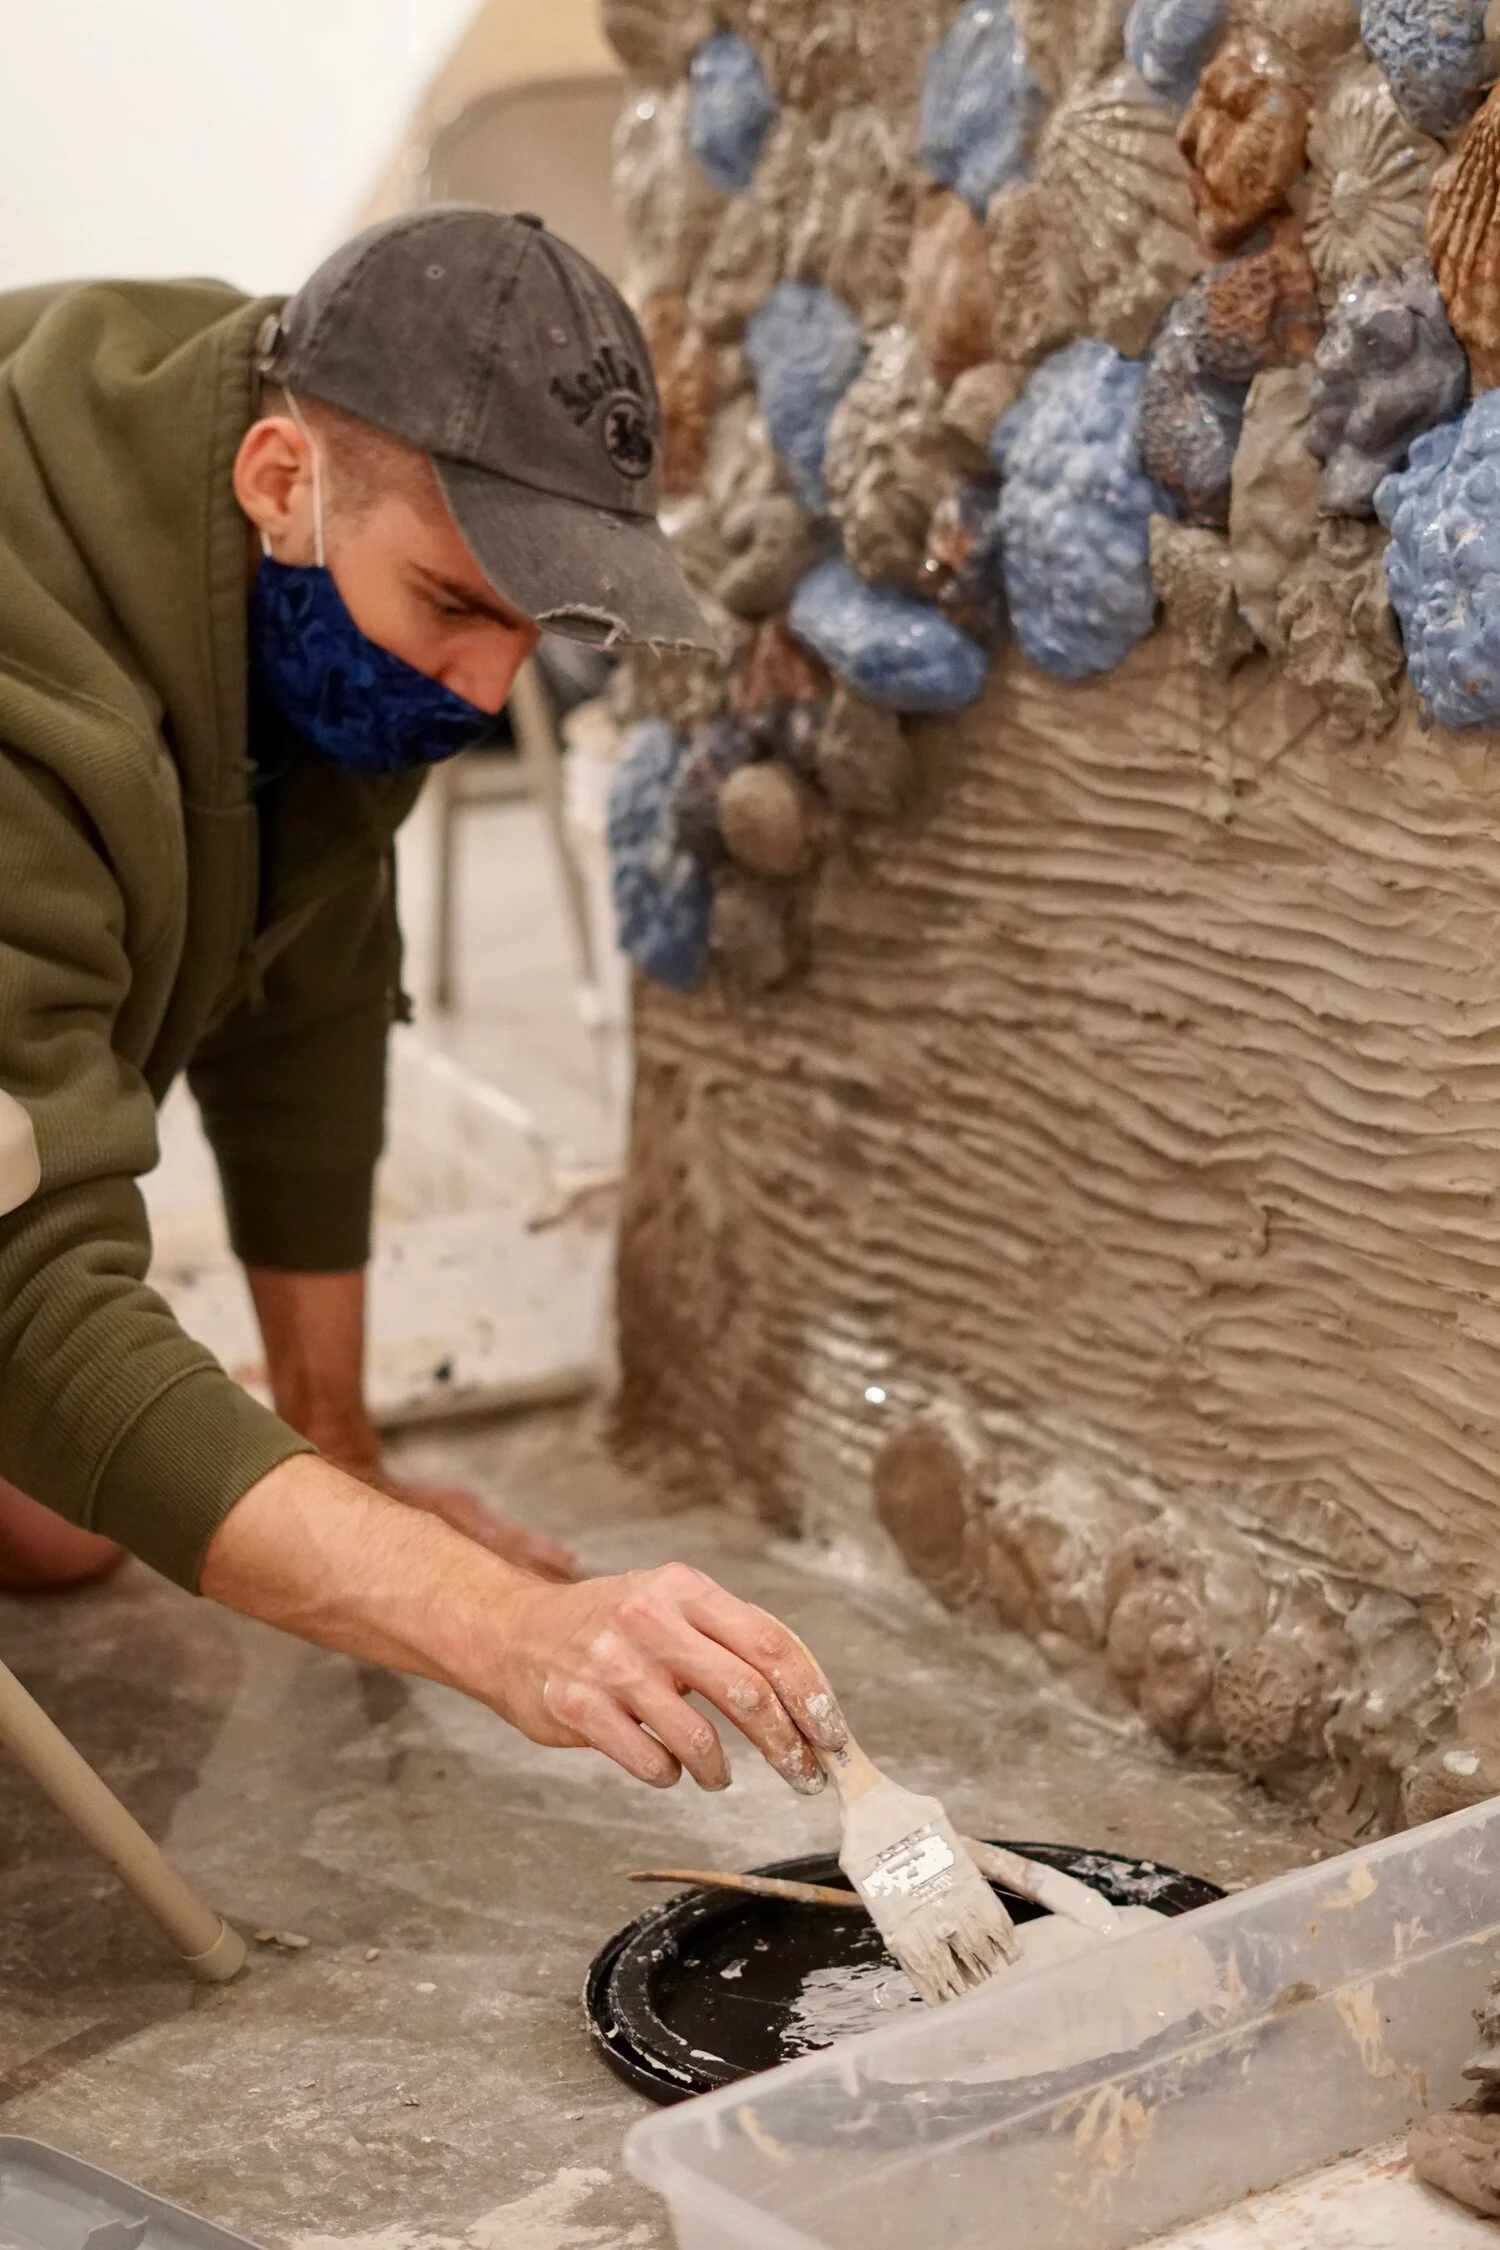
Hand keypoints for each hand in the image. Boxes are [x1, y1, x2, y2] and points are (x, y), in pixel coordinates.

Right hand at [203, 1462, 848, 1795]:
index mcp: (684, 1589)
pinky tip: (665, 1764)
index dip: (811, 1695)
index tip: (831, 1732)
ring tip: (719, 1774)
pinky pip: (650, 1763)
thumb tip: (803, 1698)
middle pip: (747, 1692)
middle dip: (786, 1743)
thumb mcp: (668, 1607)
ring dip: (721, 1769)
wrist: (511, 1631)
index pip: (771, 1643)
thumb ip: (727, 1639)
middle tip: (802, 1773)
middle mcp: (651, 1619)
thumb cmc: (604, 1625)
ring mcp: (612, 1664)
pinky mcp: (580, 1709)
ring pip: (699, 1737)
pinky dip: (669, 1774)